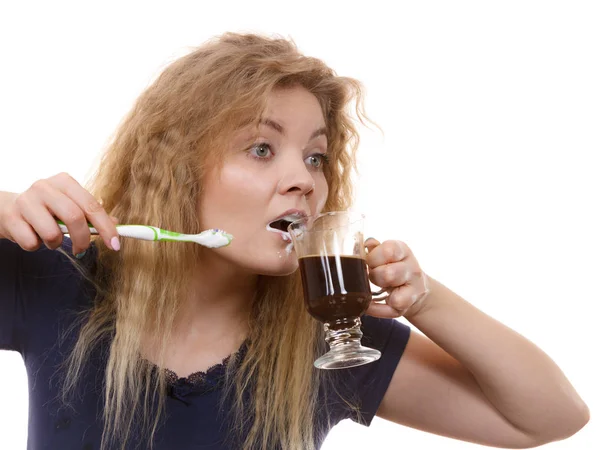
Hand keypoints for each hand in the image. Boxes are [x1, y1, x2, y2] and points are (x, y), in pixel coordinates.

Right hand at [0, 172, 119, 255]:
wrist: (7, 208)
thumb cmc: (45, 209)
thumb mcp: (69, 205)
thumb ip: (91, 214)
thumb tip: (115, 224)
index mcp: (64, 182)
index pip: (92, 205)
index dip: (106, 227)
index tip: (115, 244)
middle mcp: (45, 187)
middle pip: (74, 217)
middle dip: (83, 240)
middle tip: (82, 251)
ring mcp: (26, 201)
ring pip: (52, 233)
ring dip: (55, 244)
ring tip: (49, 238)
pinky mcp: (11, 218)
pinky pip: (32, 243)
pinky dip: (36, 246)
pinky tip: (32, 236)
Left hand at [364, 238, 429, 318]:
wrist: (413, 287)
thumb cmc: (393, 267)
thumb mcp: (385, 254)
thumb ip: (375, 248)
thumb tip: (367, 244)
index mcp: (403, 251)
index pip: (388, 251)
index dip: (373, 258)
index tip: (370, 262)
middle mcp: (412, 269)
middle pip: (388, 274)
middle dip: (374, 277)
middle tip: (373, 276)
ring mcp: (414, 288)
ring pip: (395, 296)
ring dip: (379, 293)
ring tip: (378, 288)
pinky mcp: (408, 305)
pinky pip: (390, 309)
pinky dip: (376, 308)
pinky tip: (374, 302)